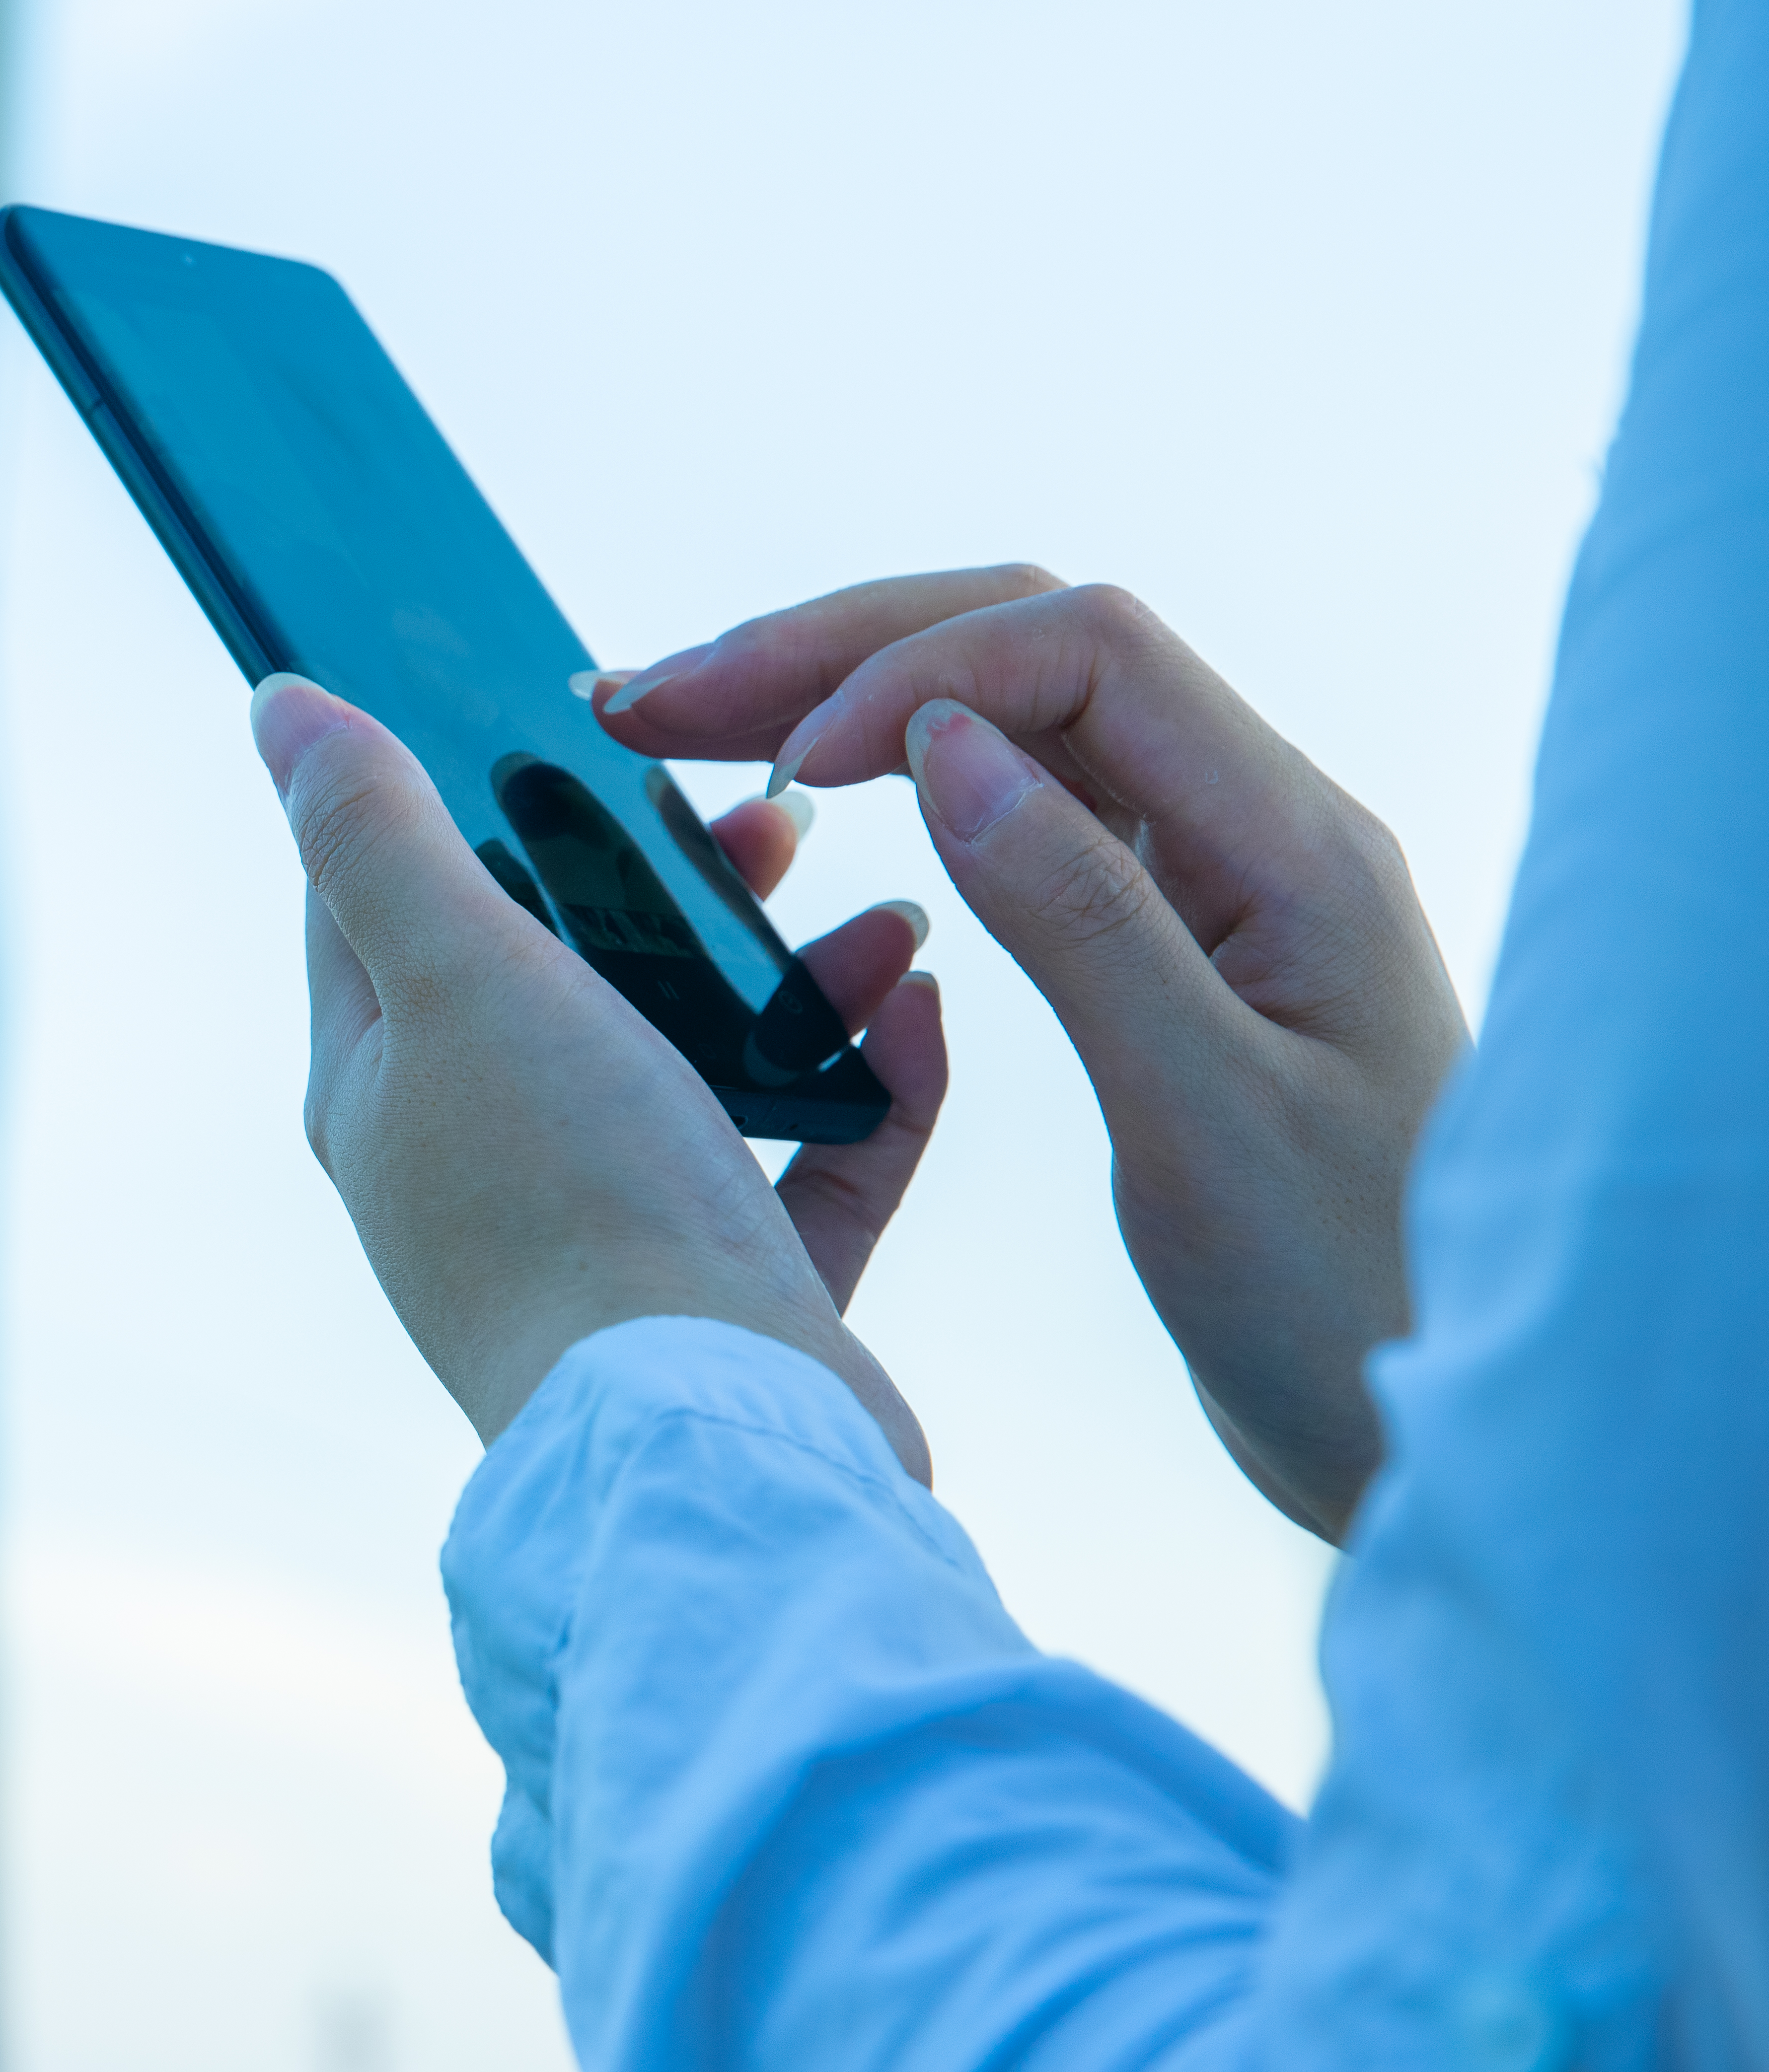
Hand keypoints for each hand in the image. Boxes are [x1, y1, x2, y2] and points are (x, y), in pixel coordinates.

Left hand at [250, 674, 949, 1478]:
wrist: (715, 1442)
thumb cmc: (568, 1204)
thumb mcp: (455, 973)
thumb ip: (374, 836)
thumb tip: (278, 703)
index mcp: (385, 1089)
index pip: (385, 903)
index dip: (457, 795)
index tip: (563, 718)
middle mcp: (478, 1163)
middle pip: (562, 972)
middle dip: (661, 878)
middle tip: (761, 808)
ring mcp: (606, 1232)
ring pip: (697, 1059)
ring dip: (784, 968)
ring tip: (868, 904)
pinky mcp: (733, 1292)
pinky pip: (812, 1159)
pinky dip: (868, 1080)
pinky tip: (917, 1005)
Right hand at [591, 569, 1467, 1542]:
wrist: (1422, 1422)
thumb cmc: (1346, 1296)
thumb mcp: (1206, 1120)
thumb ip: (1085, 919)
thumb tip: (946, 745)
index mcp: (1292, 847)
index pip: (1087, 650)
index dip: (916, 668)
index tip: (784, 763)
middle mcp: (1254, 827)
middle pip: (1027, 649)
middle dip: (833, 651)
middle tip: (649, 701)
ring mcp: (1206, 876)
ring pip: (1004, 717)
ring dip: (838, 698)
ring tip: (677, 729)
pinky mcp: (1159, 934)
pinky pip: (1012, 803)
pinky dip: (885, 780)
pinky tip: (793, 808)